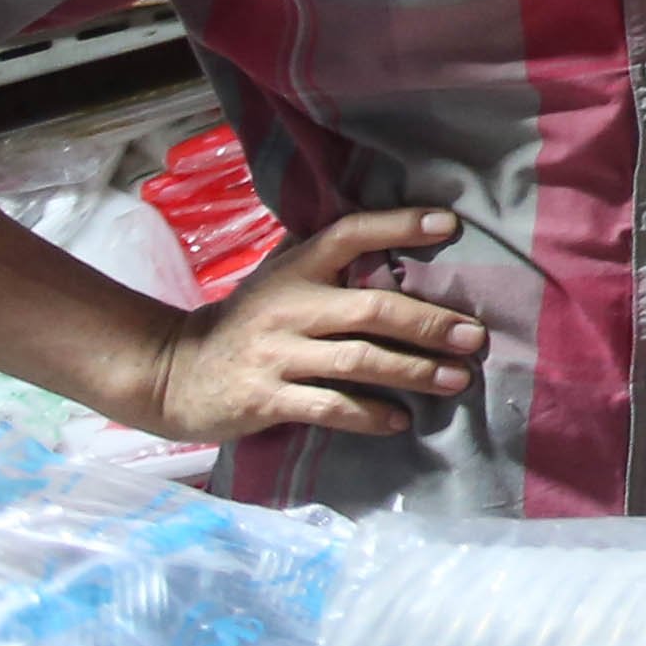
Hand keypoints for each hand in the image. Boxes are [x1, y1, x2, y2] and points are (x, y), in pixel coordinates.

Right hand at [121, 209, 485, 444]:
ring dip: (415, 372)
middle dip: (430, 324)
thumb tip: (385, 226)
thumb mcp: (274, 278)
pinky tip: (401, 420)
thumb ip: (320, 256)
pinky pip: (330, 407)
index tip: (449, 225)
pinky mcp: (266, 399)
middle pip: (372, 309)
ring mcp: (277, 355)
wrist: (171, 373)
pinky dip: (370, 415)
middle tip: (474, 337)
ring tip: (456, 380)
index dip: (398, 225)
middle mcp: (290, 307)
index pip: (350, 234)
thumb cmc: (242, 322)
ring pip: (360, 361)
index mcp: (295, 269)